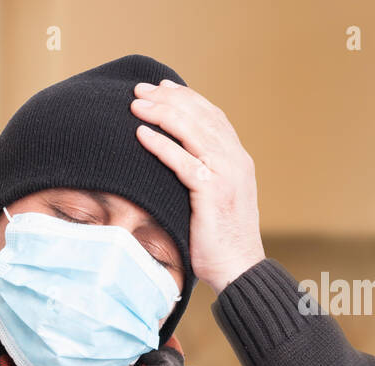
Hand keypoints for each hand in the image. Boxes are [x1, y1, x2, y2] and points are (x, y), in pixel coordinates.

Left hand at [131, 80, 265, 293]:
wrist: (239, 270)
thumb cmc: (220, 241)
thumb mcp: (214, 201)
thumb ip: (202, 177)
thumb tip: (177, 166)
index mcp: (237, 159)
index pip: (211, 116)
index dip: (186, 98)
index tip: (162, 86)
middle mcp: (235, 160)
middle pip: (200, 116)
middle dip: (168, 99)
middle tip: (140, 88)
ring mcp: (227, 174)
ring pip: (191, 132)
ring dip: (161, 114)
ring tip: (135, 104)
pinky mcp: (213, 193)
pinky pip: (183, 162)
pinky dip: (161, 145)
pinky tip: (141, 134)